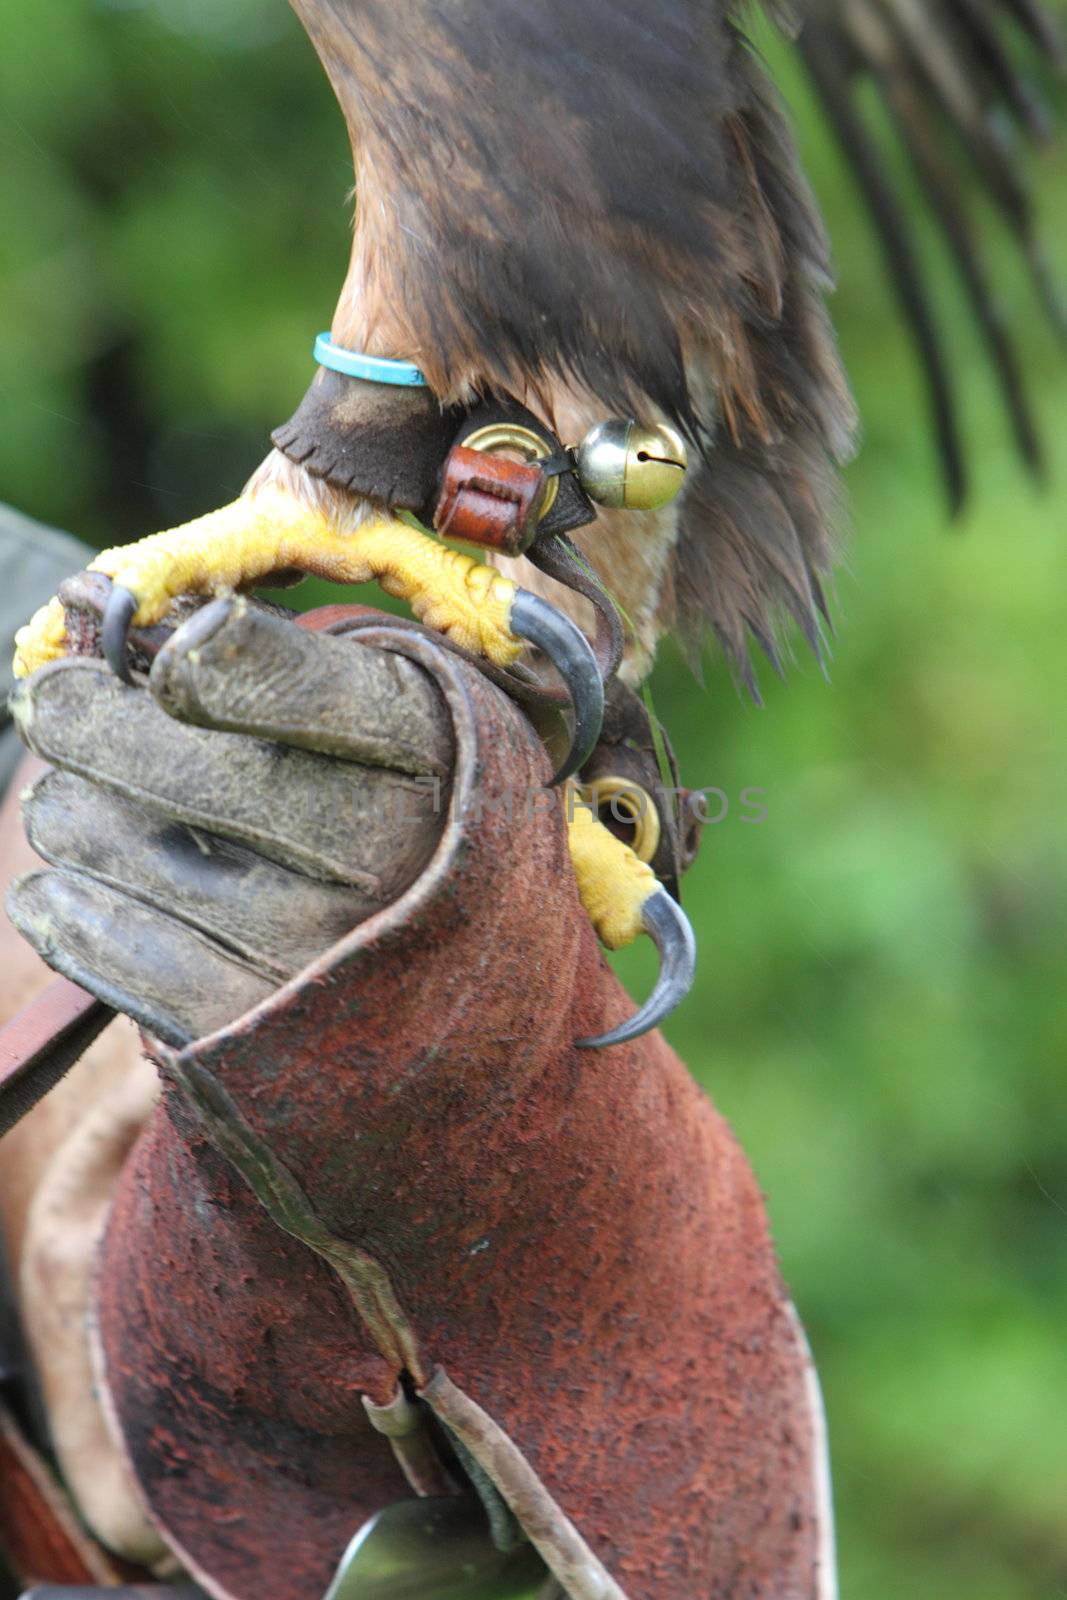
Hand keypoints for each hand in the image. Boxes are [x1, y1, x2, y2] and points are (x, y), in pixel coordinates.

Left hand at [6, 598, 453, 1047]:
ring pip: (101, 836)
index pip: (271, 674)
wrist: (470, 958)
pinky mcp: (252, 1019)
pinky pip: (98, 944)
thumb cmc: (394, 787)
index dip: (191, 656)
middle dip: (80, 716)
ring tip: (93, 807)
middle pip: (158, 755)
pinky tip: (72, 884)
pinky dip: (60, 903)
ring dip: (70, 810)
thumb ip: (264, 648)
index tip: (161, 661)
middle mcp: (374, 845)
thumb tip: (90, 606)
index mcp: (419, 740)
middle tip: (66, 708)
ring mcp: (311, 943)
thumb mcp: (382, 695)